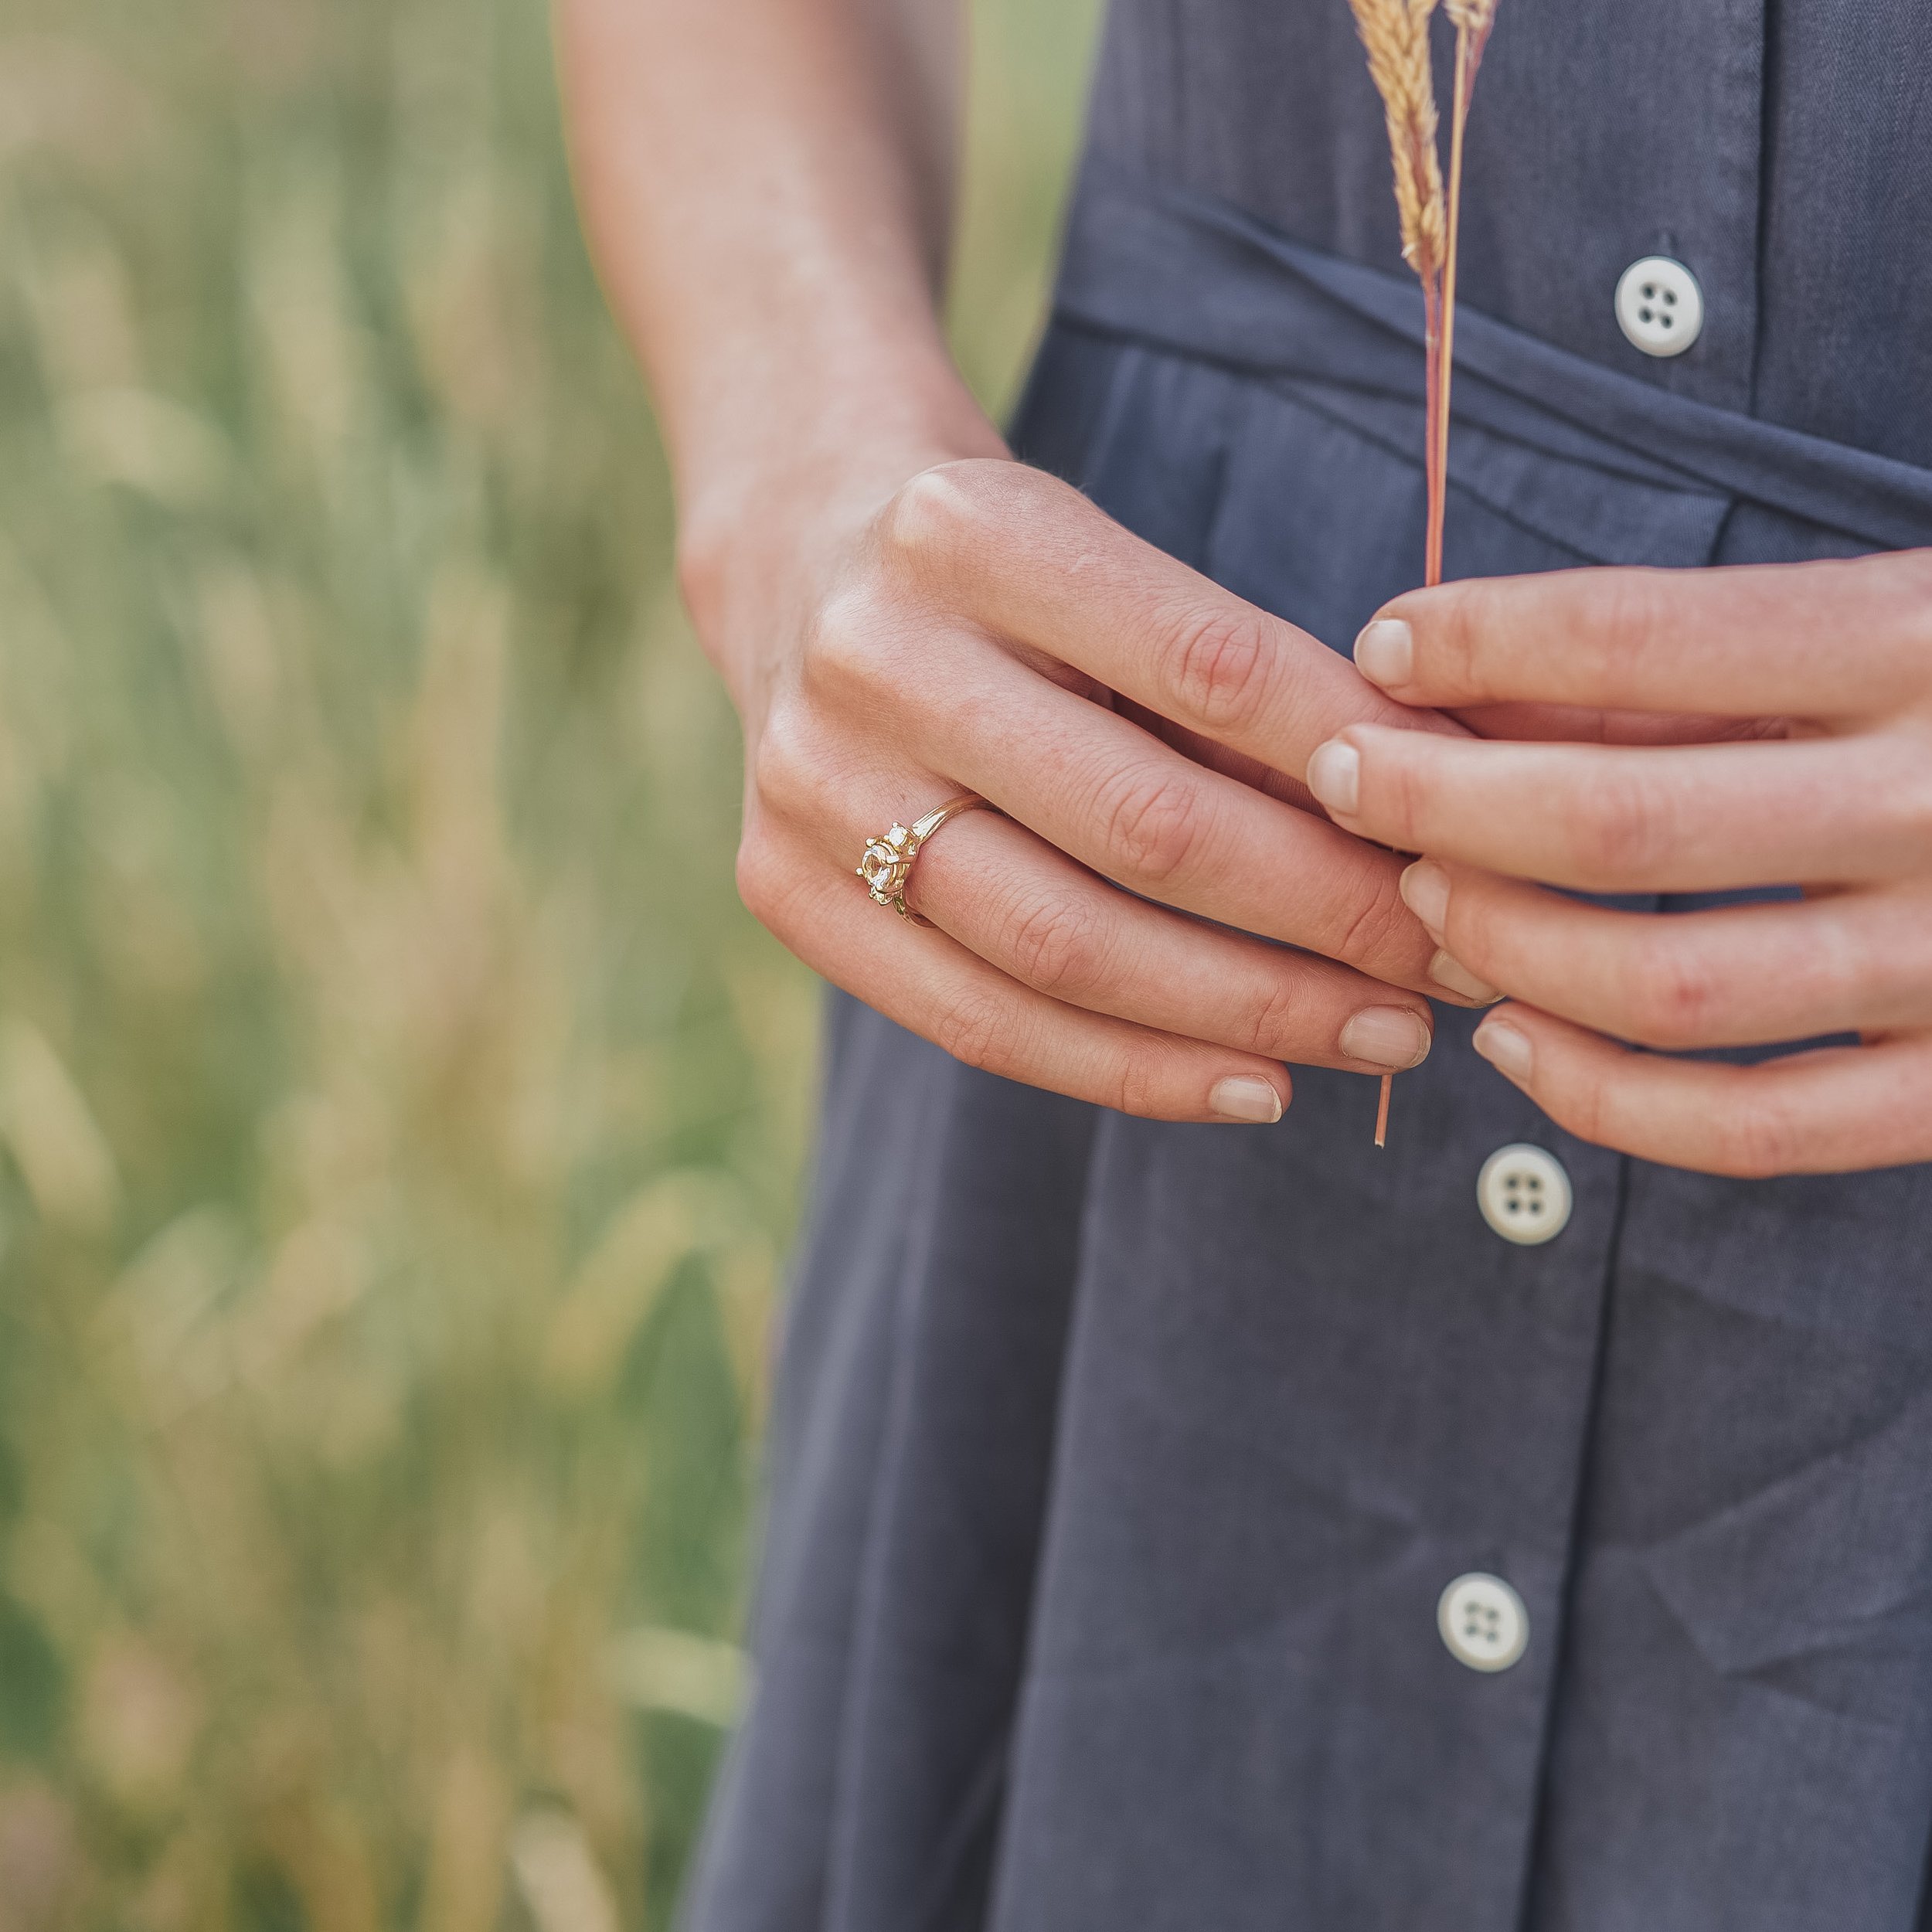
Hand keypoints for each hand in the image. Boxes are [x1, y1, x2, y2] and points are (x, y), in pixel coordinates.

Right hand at [689, 449, 1485, 1123]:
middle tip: (1448, 972)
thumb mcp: (1117, 570)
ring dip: (1245, 1012)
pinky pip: (976, 1021)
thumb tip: (1423, 821)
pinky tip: (1244, 1084)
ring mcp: (804, 785)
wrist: (797, 558)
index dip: (1358, 775)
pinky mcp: (778, 887)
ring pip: (1060, 947)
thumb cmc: (1005, 570)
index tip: (1472, 850)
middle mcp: (870, 658)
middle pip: (1140, 827)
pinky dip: (1127, 1069)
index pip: (1209, 668)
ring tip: (1374, 1039)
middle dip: (1326, 916)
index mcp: (966, 532)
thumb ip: (1244, 687)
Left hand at [1304, 550, 1931, 1173]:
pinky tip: (1511, 1043)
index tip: (1383, 643)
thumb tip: (1479, 682)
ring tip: (1417, 904)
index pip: (1653, 634)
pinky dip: (1602, 1100)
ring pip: (1665, 984)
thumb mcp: (1899, 617)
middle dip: (1440, 803)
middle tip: (1348, 778)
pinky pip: (1752, 1127)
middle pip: (1619, 822)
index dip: (1487, 639)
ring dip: (1502, 947)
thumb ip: (1710, 655)